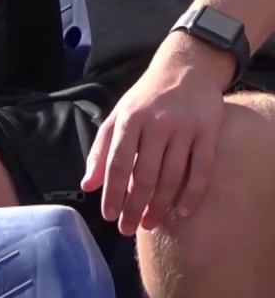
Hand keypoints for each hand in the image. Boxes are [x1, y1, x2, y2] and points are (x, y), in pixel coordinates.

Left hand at [80, 33, 231, 234]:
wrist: (186, 69)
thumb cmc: (144, 100)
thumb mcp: (116, 118)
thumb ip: (100, 151)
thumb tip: (87, 186)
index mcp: (130, 120)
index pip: (118, 164)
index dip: (112, 193)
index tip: (109, 216)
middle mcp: (157, 124)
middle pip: (144, 175)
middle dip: (134, 207)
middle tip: (127, 228)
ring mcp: (185, 128)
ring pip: (172, 176)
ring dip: (160, 205)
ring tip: (150, 224)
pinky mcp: (209, 132)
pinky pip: (202, 169)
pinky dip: (192, 194)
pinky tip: (182, 212)